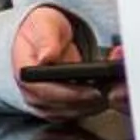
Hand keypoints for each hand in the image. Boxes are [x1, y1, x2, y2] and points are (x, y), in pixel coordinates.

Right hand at [12, 4, 107, 119]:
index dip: (70, 94)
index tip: (93, 91)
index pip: (45, 92)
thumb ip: (47, 40)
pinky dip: (92, 106)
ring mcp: (43, 103)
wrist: (42, 36)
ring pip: (70, 113)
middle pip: (61, 108)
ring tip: (114, 93)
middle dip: (88, 102)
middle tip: (113, 93)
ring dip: (93, 106)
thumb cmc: (41, 29)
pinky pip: (75, 112)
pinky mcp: (57, 106)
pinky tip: (107, 95)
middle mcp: (31, 93)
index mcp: (25, 74)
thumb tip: (47, 57)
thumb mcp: (44, 25)